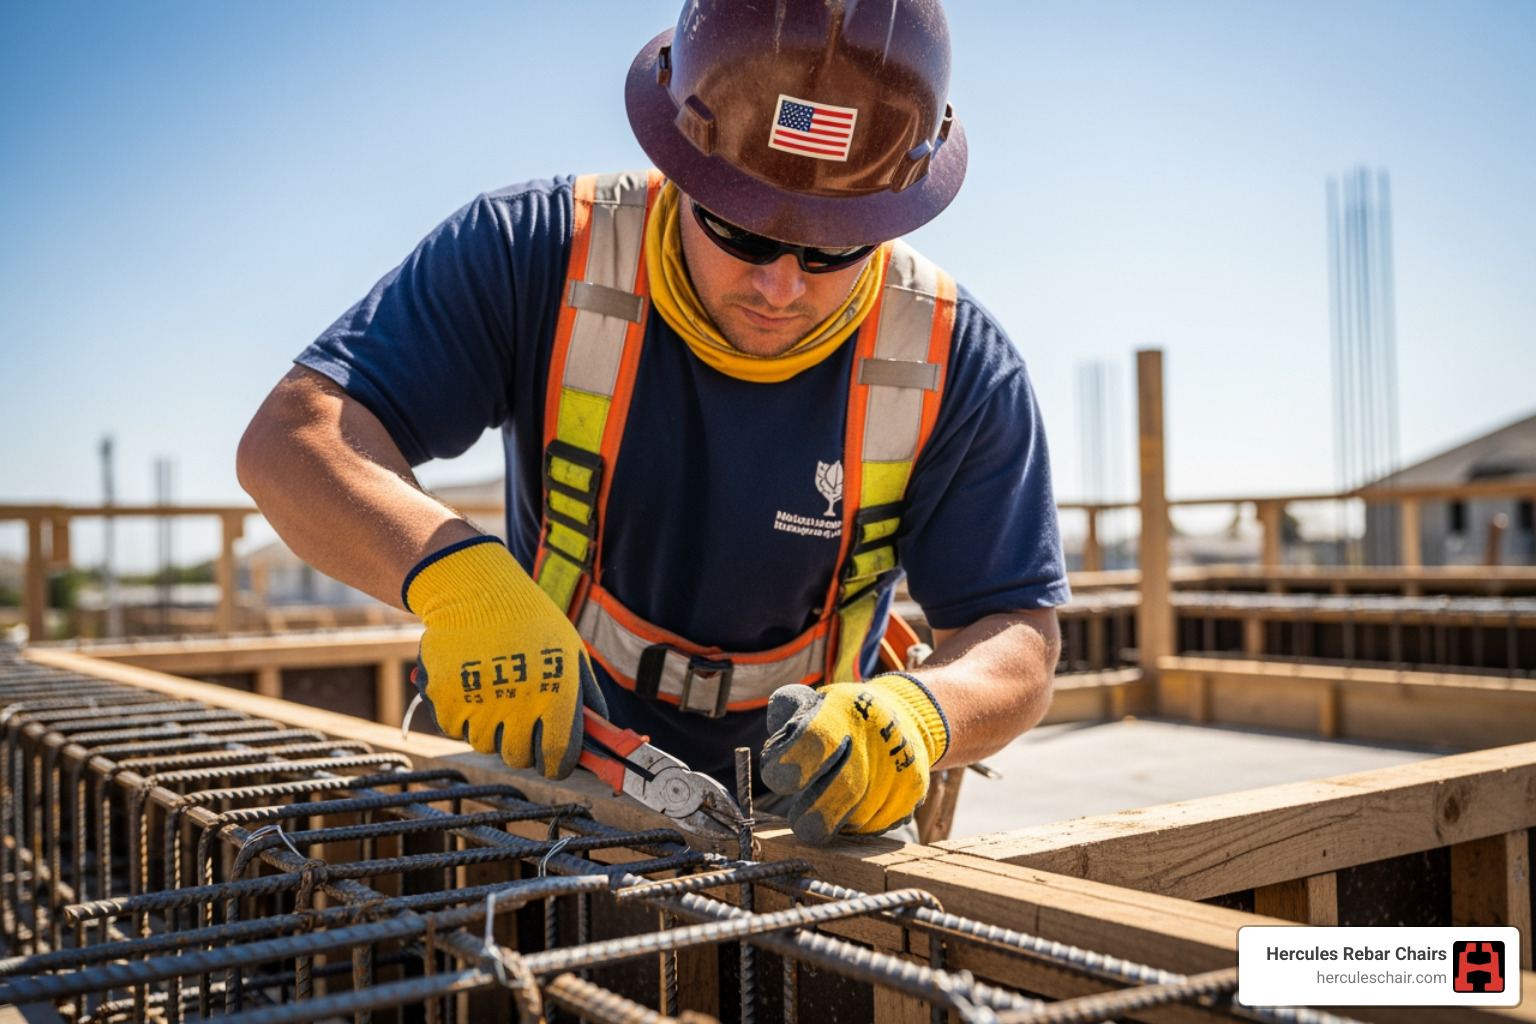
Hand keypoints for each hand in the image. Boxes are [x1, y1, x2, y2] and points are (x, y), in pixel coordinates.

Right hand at [405, 536, 605, 777]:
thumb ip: (586, 697)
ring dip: (491, 728)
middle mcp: (518, 707)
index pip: (559, 757)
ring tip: (494, 692)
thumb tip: (601, 734)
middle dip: (524, 745)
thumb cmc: (532, 623)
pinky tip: (471, 685)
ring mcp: (479, 706)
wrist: (477, 593)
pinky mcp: (446, 702)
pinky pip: (455, 729)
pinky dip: (462, 715)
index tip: (554, 763)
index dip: (558, 765)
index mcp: (556, 696)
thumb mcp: (571, 653)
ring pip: (486, 744)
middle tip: (521, 719)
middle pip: (519, 757)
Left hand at [760, 673, 948, 844]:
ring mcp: (900, 766)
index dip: (789, 765)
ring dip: (837, 819)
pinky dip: (858, 824)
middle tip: (800, 823)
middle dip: (815, 815)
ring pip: (861, 815)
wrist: (903, 715)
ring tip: (829, 804)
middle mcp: (878, 737)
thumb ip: (786, 716)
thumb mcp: (813, 702)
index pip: (815, 741)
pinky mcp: (913, 792)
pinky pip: (878, 825)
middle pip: (846, 788)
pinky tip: (852, 808)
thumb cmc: (841, 716)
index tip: (778, 779)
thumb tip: (775, 749)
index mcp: (843, 711)